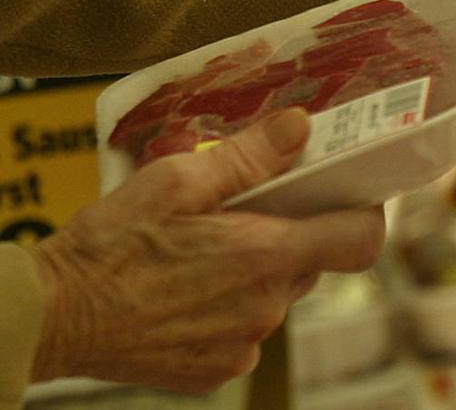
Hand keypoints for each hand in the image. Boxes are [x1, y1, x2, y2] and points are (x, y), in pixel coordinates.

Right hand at [27, 109, 384, 392]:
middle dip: (288, 234)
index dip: (362, 213)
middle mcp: (266, 308)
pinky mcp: (216, 370)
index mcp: (267, 257)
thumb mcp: (177, 180)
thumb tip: (301, 127)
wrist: (51, 316)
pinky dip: (228, 308)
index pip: (360, 239)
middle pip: (310, 262)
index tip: (348, 194)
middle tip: (245, 211)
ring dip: (255, 272)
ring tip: (202, 252)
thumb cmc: (110, 244)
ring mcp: (244, 346)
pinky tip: (186, 290)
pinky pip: (245, 331)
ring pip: (275, 295)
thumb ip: (249, 155)